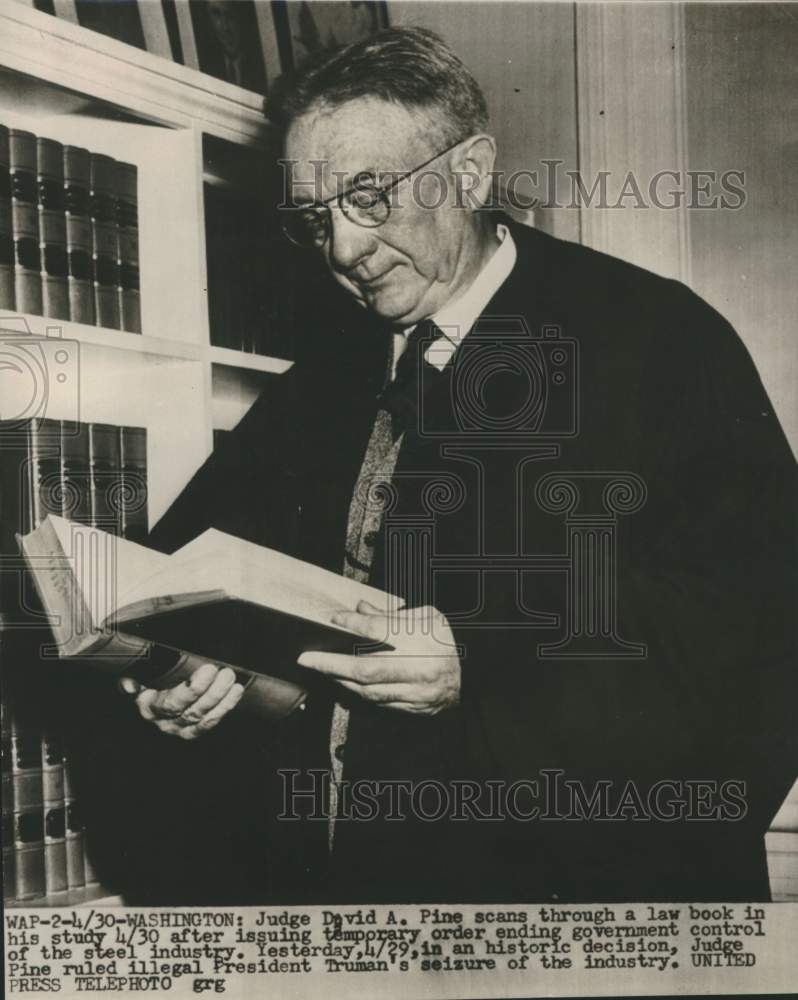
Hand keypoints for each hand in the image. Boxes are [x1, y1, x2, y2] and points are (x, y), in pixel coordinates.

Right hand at [118, 658, 244, 739]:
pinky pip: (211, 722)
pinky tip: (236, 691)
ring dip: (222, 698)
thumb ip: (130, 684)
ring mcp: (179, 729)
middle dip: (213, 691)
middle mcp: (164, 722)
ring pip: (204, 718)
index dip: (193, 689)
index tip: (209, 670)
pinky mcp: (192, 730)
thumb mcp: (132, 680)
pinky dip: (226, 706)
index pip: (173, 703)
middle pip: (192, 711)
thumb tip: (127, 686)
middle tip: (226, 672)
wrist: (146, 695)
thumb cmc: (142, 682)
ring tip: (231, 679)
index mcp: (149, 708)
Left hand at [298, 601, 460, 714]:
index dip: (354, 624)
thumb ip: (393, 614)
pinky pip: (378, 703)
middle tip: (307, 658)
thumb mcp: (428, 617)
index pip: (380, 630)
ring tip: (321, 670)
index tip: (334, 619)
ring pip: (369, 690)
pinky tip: (343, 684)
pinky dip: (358, 693)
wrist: (471, 679)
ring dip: (340, 681)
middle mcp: (420, 668)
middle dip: (332, 664)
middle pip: (367, 668)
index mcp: (425, 639)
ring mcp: (416, 693)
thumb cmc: (447, 643)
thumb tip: (361, 608)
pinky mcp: (414, 709)